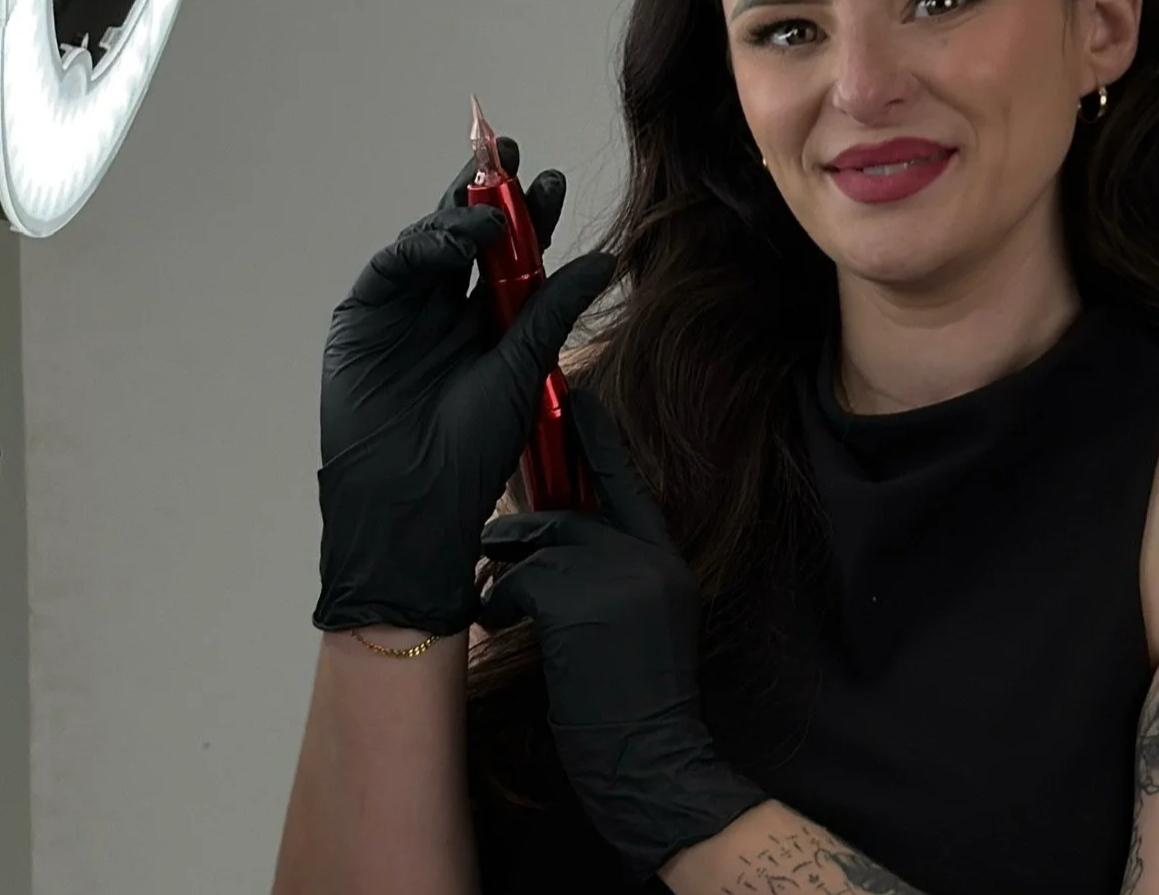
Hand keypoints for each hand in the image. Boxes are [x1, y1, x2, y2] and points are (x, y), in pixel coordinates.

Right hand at [313, 138, 615, 636]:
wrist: (414, 503)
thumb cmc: (474, 452)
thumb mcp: (524, 369)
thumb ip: (553, 309)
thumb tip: (605, 258)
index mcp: (493, 324)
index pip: (515, 257)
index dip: (532, 217)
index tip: (553, 181)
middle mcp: (449, 311)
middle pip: (470, 237)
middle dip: (489, 192)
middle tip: (512, 156)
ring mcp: (405, 311)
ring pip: (432, 242)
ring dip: (460, 213)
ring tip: (493, 204)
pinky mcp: (364, 317)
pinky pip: (394, 265)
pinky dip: (424, 245)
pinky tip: (456, 237)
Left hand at [477, 389, 766, 881]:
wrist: (652, 763)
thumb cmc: (635, 706)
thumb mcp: (640, 626)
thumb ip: (614, 576)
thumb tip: (553, 545)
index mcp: (664, 560)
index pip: (628, 482)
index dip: (599, 440)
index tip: (578, 396)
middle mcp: (647, 558)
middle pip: (568, 515)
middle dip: (523, 530)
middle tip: (494, 541)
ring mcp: (617, 578)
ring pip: (538, 544)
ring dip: (506, 571)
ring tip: (495, 599)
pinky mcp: (580, 603)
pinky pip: (518, 581)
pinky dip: (499, 602)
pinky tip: (501, 626)